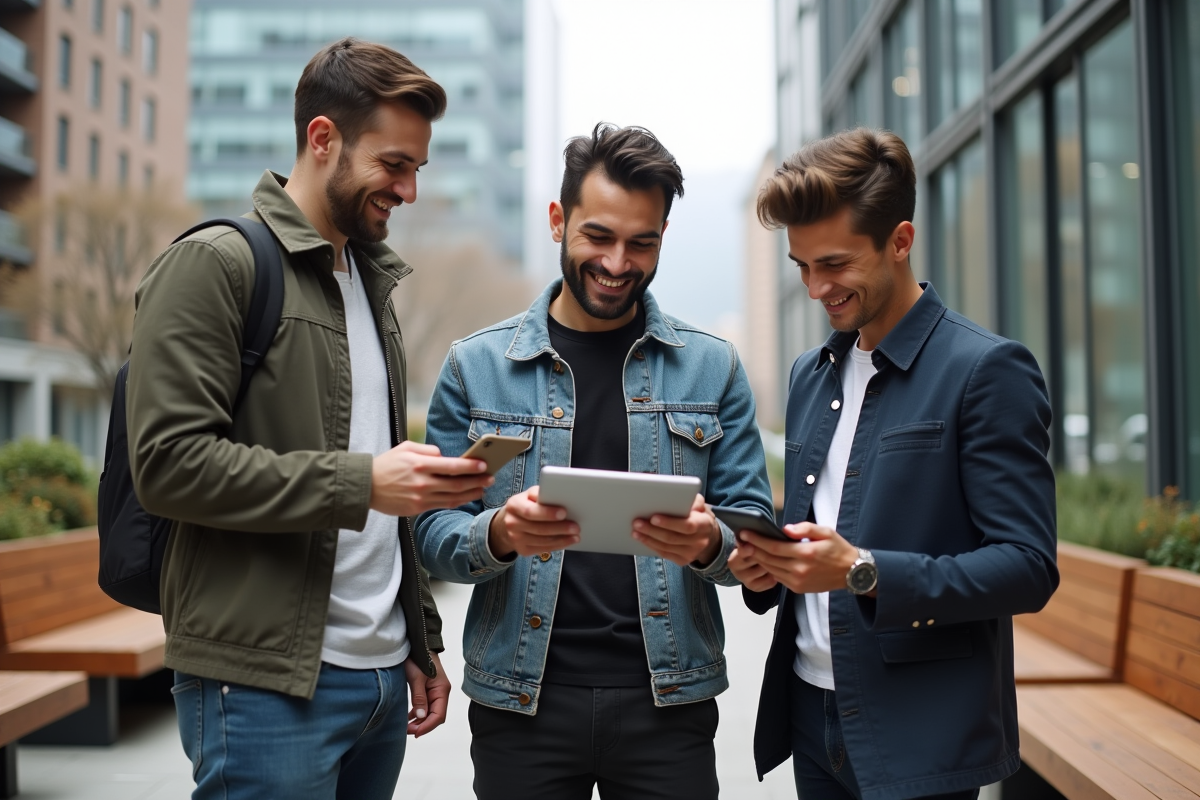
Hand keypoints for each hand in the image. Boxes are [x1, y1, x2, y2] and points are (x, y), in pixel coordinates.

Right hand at [370, 441, 493, 516]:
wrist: (365, 487)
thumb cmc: (386, 464)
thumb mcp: (405, 448)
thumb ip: (428, 450)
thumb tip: (445, 456)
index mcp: (420, 464)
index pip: (452, 466)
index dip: (471, 466)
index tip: (484, 464)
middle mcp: (422, 482)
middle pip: (457, 483)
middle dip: (477, 481)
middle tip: (491, 477)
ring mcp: (420, 498)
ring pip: (453, 497)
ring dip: (471, 493)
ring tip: (483, 488)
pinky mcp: (417, 509)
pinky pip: (442, 505)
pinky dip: (457, 501)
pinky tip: (467, 497)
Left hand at [404, 651, 450, 736]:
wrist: (418, 644)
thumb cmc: (419, 658)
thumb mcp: (416, 678)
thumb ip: (419, 698)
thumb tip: (421, 717)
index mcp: (442, 690)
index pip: (438, 715)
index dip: (428, 726)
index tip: (415, 733)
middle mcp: (441, 692)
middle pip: (435, 716)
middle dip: (423, 725)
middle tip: (407, 731)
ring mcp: (434, 691)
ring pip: (430, 712)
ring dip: (420, 721)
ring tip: (407, 727)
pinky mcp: (427, 689)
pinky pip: (425, 706)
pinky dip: (418, 713)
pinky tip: (409, 717)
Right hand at [488, 486, 579, 558]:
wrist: (509, 522)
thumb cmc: (525, 505)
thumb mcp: (529, 494)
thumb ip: (541, 494)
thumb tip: (559, 495)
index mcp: (514, 505)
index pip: (530, 511)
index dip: (547, 513)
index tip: (564, 513)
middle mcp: (512, 523)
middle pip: (538, 528)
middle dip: (559, 528)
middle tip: (575, 527)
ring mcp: (516, 539)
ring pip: (542, 541)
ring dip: (562, 539)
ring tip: (576, 535)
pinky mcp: (523, 550)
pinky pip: (543, 549)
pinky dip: (558, 546)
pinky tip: (568, 541)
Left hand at [632, 494, 720, 566]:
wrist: (708, 537)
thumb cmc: (699, 516)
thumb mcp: (701, 505)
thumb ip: (693, 500)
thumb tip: (679, 498)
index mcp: (704, 524)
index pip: (687, 525)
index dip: (669, 522)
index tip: (653, 517)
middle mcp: (700, 541)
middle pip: (672, 538)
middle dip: (652, 530)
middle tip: (637, 522)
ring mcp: (691, 553)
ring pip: (666, 547)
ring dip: (648, 538)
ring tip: (635, 530)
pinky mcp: (683, 560)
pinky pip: (664, 554)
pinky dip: (651, 546)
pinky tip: (642, 538)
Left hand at [735, 522, 859, 594]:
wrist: (852, 572)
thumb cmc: (838, 549)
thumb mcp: (826, 532)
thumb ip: (805, 528)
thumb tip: (785, 529)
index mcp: (806, 553)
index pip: (774, 547)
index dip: (757, 540)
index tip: (745, 532)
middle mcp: (800, 570)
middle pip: (768, 559)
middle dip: (752, 548)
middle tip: (741, 539)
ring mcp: (798, 581)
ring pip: (771, 569)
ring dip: (758, 559)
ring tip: (749, 547)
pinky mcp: (798, 588)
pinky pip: (778, 577)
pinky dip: (769, 568)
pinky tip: (764, 559)